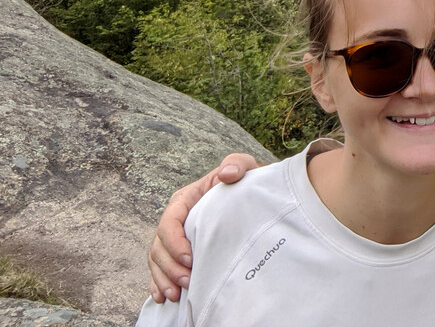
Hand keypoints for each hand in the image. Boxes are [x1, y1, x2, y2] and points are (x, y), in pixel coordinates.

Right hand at [147, 153, 259, 301]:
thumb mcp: (244, 166)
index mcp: (185, 199)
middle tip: (188, 283)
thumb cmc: (245, 180)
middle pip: (159, 245)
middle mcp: (175, 218)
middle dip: (170, 267)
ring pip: (157, 260)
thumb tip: (227, 173)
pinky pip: (160, 268)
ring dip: (164, 279)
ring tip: (176, 295)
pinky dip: (159, 283)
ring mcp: (175, 236)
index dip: (175, 242)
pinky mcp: (179, 251)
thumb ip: (236, 163)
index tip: (191, 259)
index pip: (170, 221)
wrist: (251, 194)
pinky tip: (164, 296)